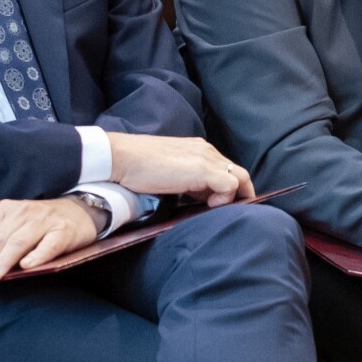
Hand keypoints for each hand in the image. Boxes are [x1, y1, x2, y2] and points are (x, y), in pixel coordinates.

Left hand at [0, 196, 100, 294]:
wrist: (79, 212)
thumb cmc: (40, 225)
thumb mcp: (10, 230)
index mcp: (5, 210)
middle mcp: (22, 212)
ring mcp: (44, 220)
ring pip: (18, 242)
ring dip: (2, 262)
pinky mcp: (63, 231)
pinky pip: (48, 244)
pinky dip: (36, 255)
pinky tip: (26, 267)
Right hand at [104, 132, 254, 205]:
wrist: (121, 157)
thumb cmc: (137, 168)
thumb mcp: (170, 173)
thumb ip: (187, 182)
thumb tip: (199, 200)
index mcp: (199, 149)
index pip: (226, 168)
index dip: (230, 188)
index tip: (223, 204)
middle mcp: (206, 151)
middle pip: (238, 172)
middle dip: (240, 195)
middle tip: (227, 212)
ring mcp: (205, 159)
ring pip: (239, 178)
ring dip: (233, 198)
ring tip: (215, 209)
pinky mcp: (202, 170)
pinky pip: (231, 185)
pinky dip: (227, 199)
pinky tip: (210, 206)